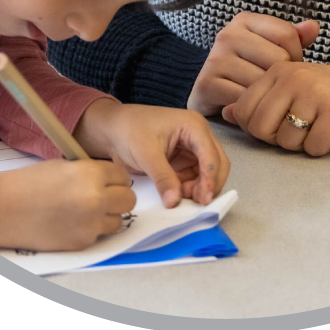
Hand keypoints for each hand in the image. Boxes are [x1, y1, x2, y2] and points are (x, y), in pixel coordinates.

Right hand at [0, 158, 134, 250]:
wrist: (2, 209)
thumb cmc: (29, 183)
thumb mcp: (64, 166)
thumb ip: (90, 172)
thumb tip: (109, 179)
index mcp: (91, 173)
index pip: (123, 176)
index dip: (116, 178)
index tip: (108, 180)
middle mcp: (96, 199)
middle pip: (129, 200)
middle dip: (119, 197)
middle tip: (104, 196)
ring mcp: (90, 224)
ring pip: (118, 221)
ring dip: (108, 216)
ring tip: (87, 211)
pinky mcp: (81, 243)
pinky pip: (99, 235)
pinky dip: (92, 230)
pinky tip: (72, 223)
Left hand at [75, 99, 229, 207]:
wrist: (112, 130)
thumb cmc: (129, 131)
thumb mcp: (146, 153)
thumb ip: (163, 177)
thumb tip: (175, 202)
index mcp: (193, 126)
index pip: (211, 155)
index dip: (210, 178)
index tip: (204, 200)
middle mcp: (198, 136)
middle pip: (217, 164)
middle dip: (209, 184)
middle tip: (196, 203)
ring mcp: (191, 149)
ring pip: (207, 174)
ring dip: (199, 189)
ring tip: (181, 198)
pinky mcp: (183, 161)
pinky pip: (194, 178)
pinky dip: (190, 189)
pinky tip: (177, 195)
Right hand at [187, 12, 319, 116]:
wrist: (212, 95)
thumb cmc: (249, 70)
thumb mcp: (272, 49)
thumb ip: (294, 38)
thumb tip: (314, 27)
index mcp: (244, 21)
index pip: (287, 34)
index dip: (295, 56)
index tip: (286, 68)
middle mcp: (227, 35)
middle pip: (278, 59)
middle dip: (282, 80)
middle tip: (273, 87)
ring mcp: (215, 58)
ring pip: (263, 82)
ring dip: (268, 97)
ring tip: (262, 97)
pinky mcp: (207, 84)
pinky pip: (246, 99)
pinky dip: (253, 109)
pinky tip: (251, 107)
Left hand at [222, 62, 329, 155]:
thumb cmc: (325, 93)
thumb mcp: (290, 89)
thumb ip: (259, 100)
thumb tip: (225, 113)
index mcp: (277, 71)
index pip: (244, 111)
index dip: (257, 127)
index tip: (278, 123)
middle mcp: (293, 78)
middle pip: (261, 128)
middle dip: (277, 139)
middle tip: (298, 129)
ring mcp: (314, 94)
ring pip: (287, 142)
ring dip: (302, 144)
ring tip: (317, 126)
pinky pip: (314, 148)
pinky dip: (322, 147)